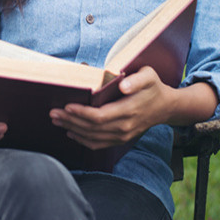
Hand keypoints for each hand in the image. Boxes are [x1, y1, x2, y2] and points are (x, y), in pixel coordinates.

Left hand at [49, 66, 179, 149]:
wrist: (165, 107)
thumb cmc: (153, 86)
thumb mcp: (149, 76)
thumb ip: (136, 80)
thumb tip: (122, 85)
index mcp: (129, 110)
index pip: (100, 116)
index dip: (81, 113)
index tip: (66, 106)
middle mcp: (125, 126)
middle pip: (92, 128)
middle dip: (71, 121)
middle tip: (53, 113)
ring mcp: (123, 135)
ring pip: (93, 137)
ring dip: (72, 129)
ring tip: (56, 120)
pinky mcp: (121, 139)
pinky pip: (99, 144)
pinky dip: (83, 140)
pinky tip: (70, 132)